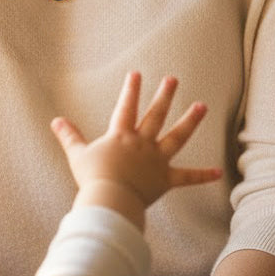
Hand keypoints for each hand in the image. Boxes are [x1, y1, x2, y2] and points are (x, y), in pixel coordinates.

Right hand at [50, 71, 221, 229]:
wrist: (110, 201)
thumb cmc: (92, 179)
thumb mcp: (78, 155)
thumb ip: (69, 136)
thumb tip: (55, 120)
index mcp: (121, 135)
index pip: (126, 106)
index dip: (131, 89)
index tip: (136, 74)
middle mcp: (141, 143)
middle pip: (155, 114)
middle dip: (165, 95)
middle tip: (174, 79)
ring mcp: (156, 160)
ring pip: (177, 137)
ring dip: (190, 120)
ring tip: (202, 106)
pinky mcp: (165, 180)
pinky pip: (187, 177)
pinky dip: (202, 175)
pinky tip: (219, 173)